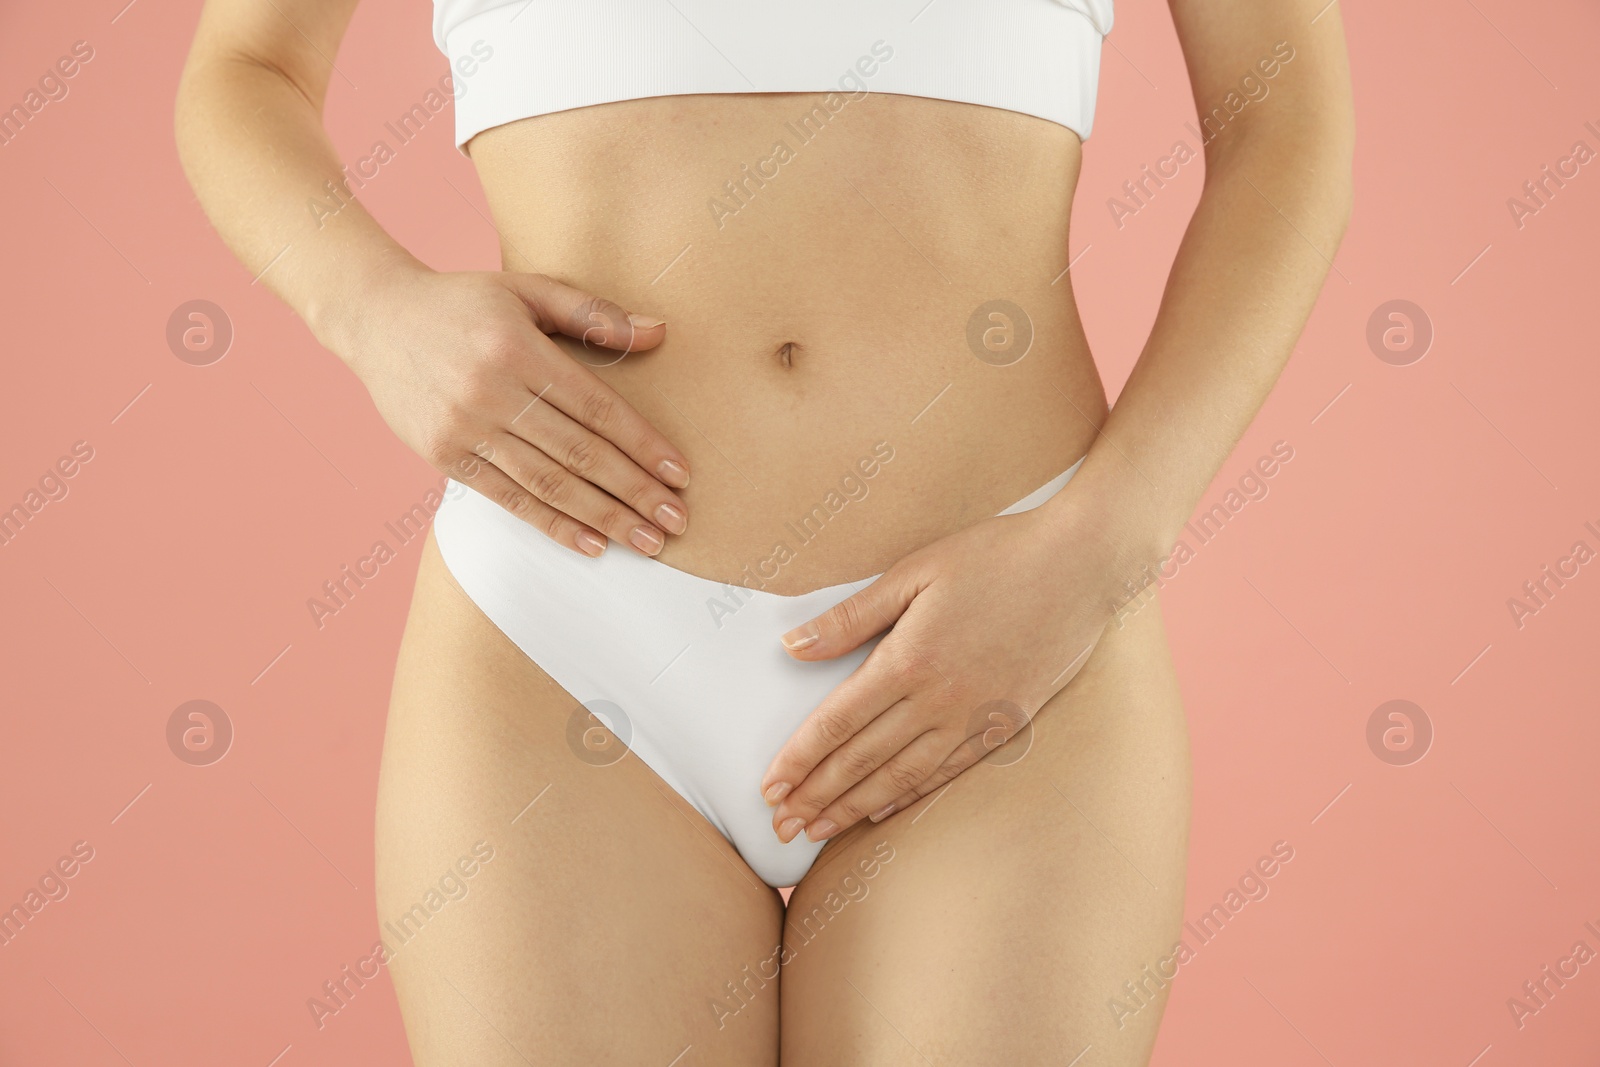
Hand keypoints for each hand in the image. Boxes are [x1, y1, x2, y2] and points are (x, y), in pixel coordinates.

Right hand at [327, 264, 691, 556]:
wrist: (374, 318)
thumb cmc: (464, 302)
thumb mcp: (527, 289)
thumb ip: (593, 314)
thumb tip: (660, 332)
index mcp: (519, 349)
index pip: (597, 408)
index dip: (642, 445)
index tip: (680, 476)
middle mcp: (492, 391)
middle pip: (578, 453)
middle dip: (633, 492)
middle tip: (675, 523)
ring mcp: (464, 428)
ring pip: (547, 483)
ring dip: (602, 517)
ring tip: (645, 541)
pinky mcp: (443, 455)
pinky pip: (507, 498)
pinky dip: (552, 524)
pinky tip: (591, 543)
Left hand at [759, 494, 1128, 842]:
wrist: (1082, 565)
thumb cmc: (995, 556)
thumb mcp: (915, 572)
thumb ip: (852, 617)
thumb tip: (792, 647)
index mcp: (909, 659)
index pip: (837, 724)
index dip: (798, 760)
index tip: (768, 788)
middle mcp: (939, 699)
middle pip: (862, 760)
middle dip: (815, 797)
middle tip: (779, 827)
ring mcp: (975, 716)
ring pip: (901, 777)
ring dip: (853, 808)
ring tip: (818, 830)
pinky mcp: (1006, 723)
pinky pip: (947, 771)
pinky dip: (909, 796)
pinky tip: (881, 810)